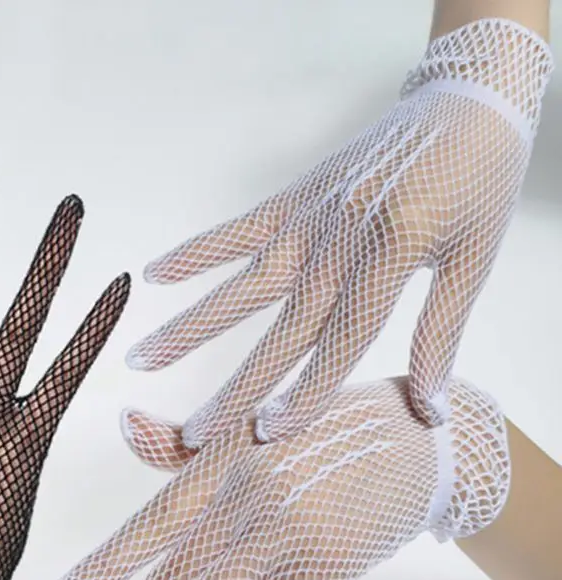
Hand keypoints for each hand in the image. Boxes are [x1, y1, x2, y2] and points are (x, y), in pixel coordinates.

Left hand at [37, 377, 509, 579]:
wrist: (418, 440)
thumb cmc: (324, 427)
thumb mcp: (253, 417)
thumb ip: (184, 439)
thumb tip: (123, 424)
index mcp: (219, 460)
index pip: (144, 528)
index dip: (94, 575)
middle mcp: (241, 502)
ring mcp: (280, 541)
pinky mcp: (319, 576)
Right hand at [122, 18, 552, 462]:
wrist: (463, 103)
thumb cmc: (477, 186)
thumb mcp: (474, 260)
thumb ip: (441, 334)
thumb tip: (430, 409)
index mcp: (388, 260)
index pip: (340, 345)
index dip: (304, 395)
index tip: (265, 435)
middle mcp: (337, 245)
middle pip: (280, 332)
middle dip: (236, 389)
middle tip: (194, 433)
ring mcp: (307, 220)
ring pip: (242, 285)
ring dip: (191, 325)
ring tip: (142, 357)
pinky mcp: (292, 198)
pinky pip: (235, 230)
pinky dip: (195, 251)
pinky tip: (152, 273)